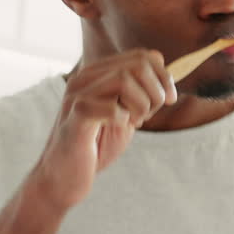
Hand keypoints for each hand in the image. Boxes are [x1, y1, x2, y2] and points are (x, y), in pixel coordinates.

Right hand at [28, 49, 176, 212]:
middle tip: (148, 115)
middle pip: (138, 64)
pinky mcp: (75, 116)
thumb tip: (168, 75)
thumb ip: (143, 93)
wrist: (64, 177)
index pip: (144, 56)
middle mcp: (85, 78)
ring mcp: (77, 95)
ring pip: (125, 79)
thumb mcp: (127, 114)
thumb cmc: (96, 145)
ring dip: (141, 104)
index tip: (169, 99)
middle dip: (156, 91)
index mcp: (98, 74)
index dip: (164, 76)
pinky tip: (119, 128)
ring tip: (134, 122)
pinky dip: (124, 119)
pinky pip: (112, 107)